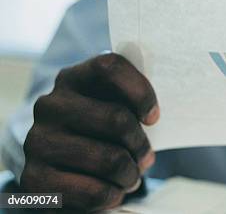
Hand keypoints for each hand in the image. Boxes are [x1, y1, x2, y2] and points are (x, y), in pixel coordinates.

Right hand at [21, 53, 158, 211]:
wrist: (55, 160)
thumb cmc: (98, 126)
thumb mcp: (110, 102)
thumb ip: (129, 98)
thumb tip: (151, 116)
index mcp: (73, 78)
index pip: (110, 67)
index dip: (140, 91)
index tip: (153, 117)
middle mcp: (50, 105)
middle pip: (117, 119)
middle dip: (140, 144)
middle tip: (146, 158)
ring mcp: (39, 140)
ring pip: (109, 159)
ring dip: (130, 174)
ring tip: (132, 176)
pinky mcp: (34, 178)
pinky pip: (93, 191)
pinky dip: (112, 195)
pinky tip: (113, 191)